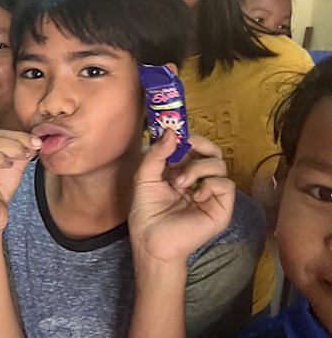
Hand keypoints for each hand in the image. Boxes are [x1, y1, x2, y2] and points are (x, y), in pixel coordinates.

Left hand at [129, 131, 235, 266]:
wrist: (152, 241)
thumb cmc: (147, 212)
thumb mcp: (145, 177)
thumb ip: (157, 154)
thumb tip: (172, 132)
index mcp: (180, 171)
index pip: (193, 147)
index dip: (188, 138)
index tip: (176, 133)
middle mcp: (198, 180)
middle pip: (212, 151)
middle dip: (200, 144)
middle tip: (186, 146)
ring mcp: (210, 193)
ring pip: (219, 165)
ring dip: (197, 168)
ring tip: (179, 183)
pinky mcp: (221, 208)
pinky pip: (227, 185)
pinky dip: (211, 184)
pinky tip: (195, 195)